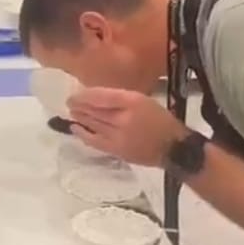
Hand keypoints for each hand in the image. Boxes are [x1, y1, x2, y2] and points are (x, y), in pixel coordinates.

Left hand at [67, 87, 190, 167]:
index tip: (75, 94)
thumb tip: (97, 98)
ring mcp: (119, 136)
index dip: (86, 95)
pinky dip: (83, 134)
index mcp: (133, 102)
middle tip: (69, 101)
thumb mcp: (145, 101)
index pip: (103, 97)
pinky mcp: (117, 150)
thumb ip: (121, 99)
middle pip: (95, 110)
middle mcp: (124, 118)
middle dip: (80, 105)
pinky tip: (75, 128)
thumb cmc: (161, 120)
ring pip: (93, 124)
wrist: (174, 148)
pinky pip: (95, 141)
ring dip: (80, 117)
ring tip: (71, 112)